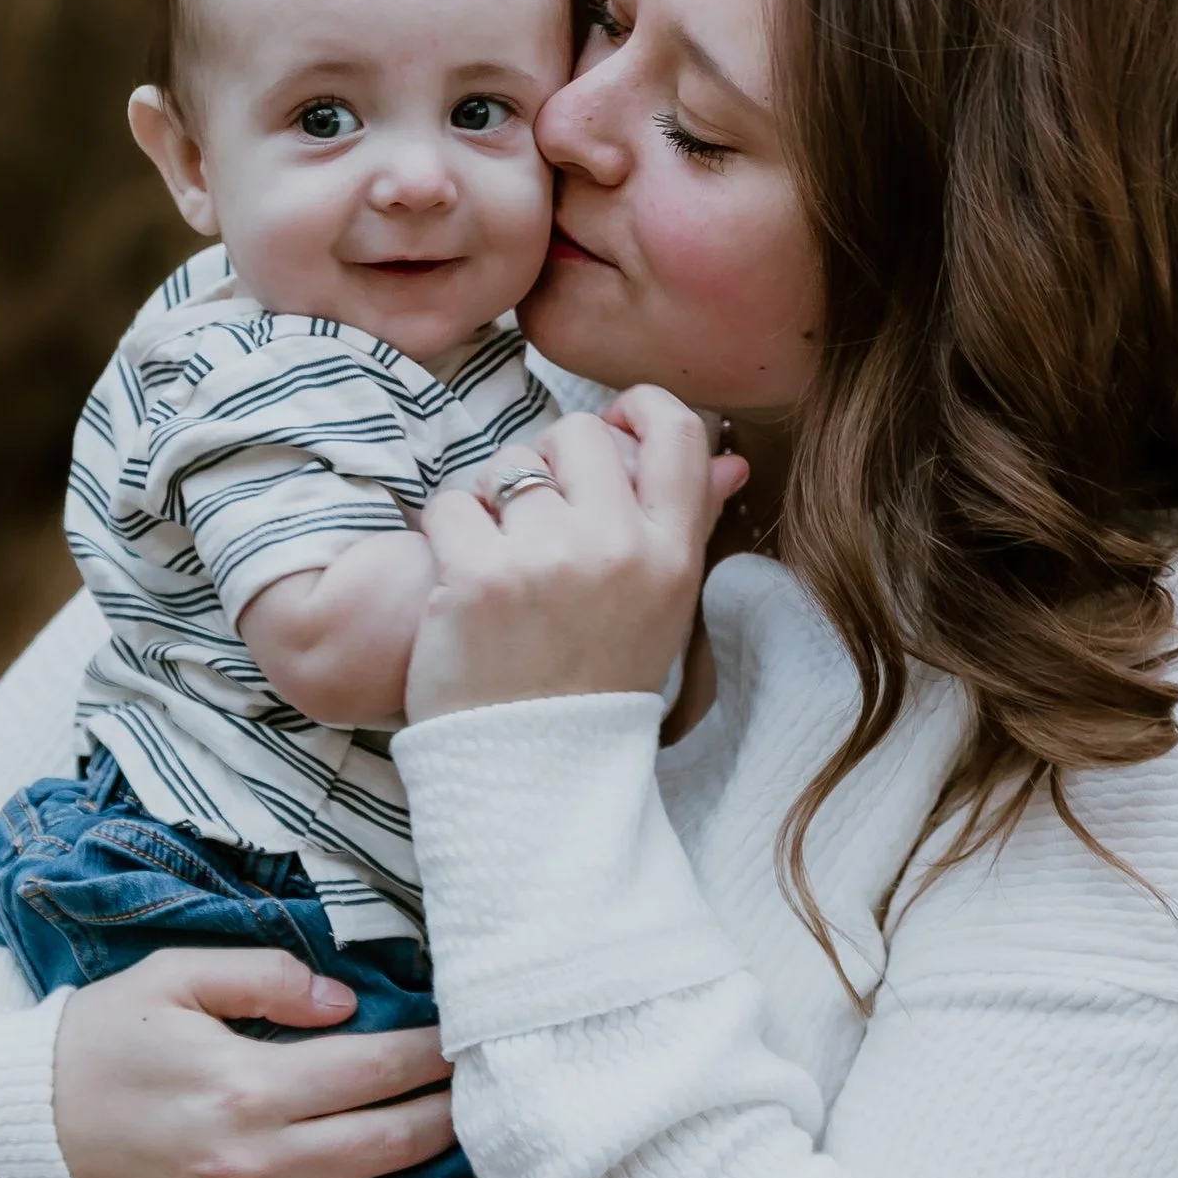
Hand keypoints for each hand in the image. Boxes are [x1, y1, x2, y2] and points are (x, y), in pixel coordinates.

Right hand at [50, 947, 483, 1177]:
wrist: (10, 1136)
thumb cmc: (92, 1045)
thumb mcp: (168, 981)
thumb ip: (263, 978)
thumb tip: (347, 1002)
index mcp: (247, 1086)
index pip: (373, 1069)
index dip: (432, 1054)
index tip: (469, 1039)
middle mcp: (256, 1162)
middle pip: (386, 1144)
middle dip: (450, 1120)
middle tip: (493, 1102)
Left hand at [403, 390, 745, 720]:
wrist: (534, 768)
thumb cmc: (597, 681)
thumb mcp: (664, 606)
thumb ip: (691, 522)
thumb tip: (731, 458)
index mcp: (671, 553)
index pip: (677, 432)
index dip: (639, 409)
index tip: (613, 426)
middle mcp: (616, 547)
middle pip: (578, 433)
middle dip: (550, 459)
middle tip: (538, 514)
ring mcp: (545, 560)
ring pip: (507, 465)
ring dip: (494, 499)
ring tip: (500, 553)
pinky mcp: (476, 577)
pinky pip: (449, 503)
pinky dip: (446, 531)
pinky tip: (460, 573)